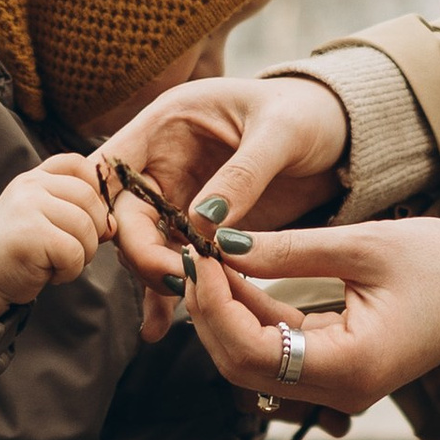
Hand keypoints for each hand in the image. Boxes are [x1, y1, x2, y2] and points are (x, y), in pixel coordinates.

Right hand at [0, 158, 107, 319]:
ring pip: (85, 227)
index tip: (90, 217)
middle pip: (89, 199)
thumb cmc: (21, 251)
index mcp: (35, 177)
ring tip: (58, 263)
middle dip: (93, 232)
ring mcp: (27, 207)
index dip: (95, 189)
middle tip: (74, 251)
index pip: (78, 164)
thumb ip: (80, 214)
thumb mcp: (49, 222)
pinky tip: (51, 274)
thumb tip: (112, 225)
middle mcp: (30, 185)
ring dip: (82, 256)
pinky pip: (73, 252)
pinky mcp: (29, 234)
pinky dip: (70, 270)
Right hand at [93, 74, 350, 317]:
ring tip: (185, 304)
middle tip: (179, 279)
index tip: (118, 237)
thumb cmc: (307, 112)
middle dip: (144, 250)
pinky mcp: (200, 227)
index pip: (112, 162)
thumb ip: (243, 174)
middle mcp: (162, 161)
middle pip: (125, 213)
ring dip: (158, 276)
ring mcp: (179, 196)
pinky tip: (161, 326)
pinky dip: (169, 291)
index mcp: (167, 122)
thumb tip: (204, 221)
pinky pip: (174, 260)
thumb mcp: (281, 132)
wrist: (338, 131)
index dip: (102, 200)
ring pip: (146, 244)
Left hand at [176, 219, 439, 422]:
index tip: (198, 254)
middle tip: (194, 255)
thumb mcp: (363, 245)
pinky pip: (279, 354)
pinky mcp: (340, 371)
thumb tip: (221, 243)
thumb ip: (288, 249)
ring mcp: (340, 387)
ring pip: (255, 364)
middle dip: (210, 312)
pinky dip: (253, 319)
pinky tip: (239, 277)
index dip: (213, 303)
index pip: (250, 350)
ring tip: (212, 260)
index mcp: (351, 365)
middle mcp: (342, 390)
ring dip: (226, 316)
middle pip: (243, 368)